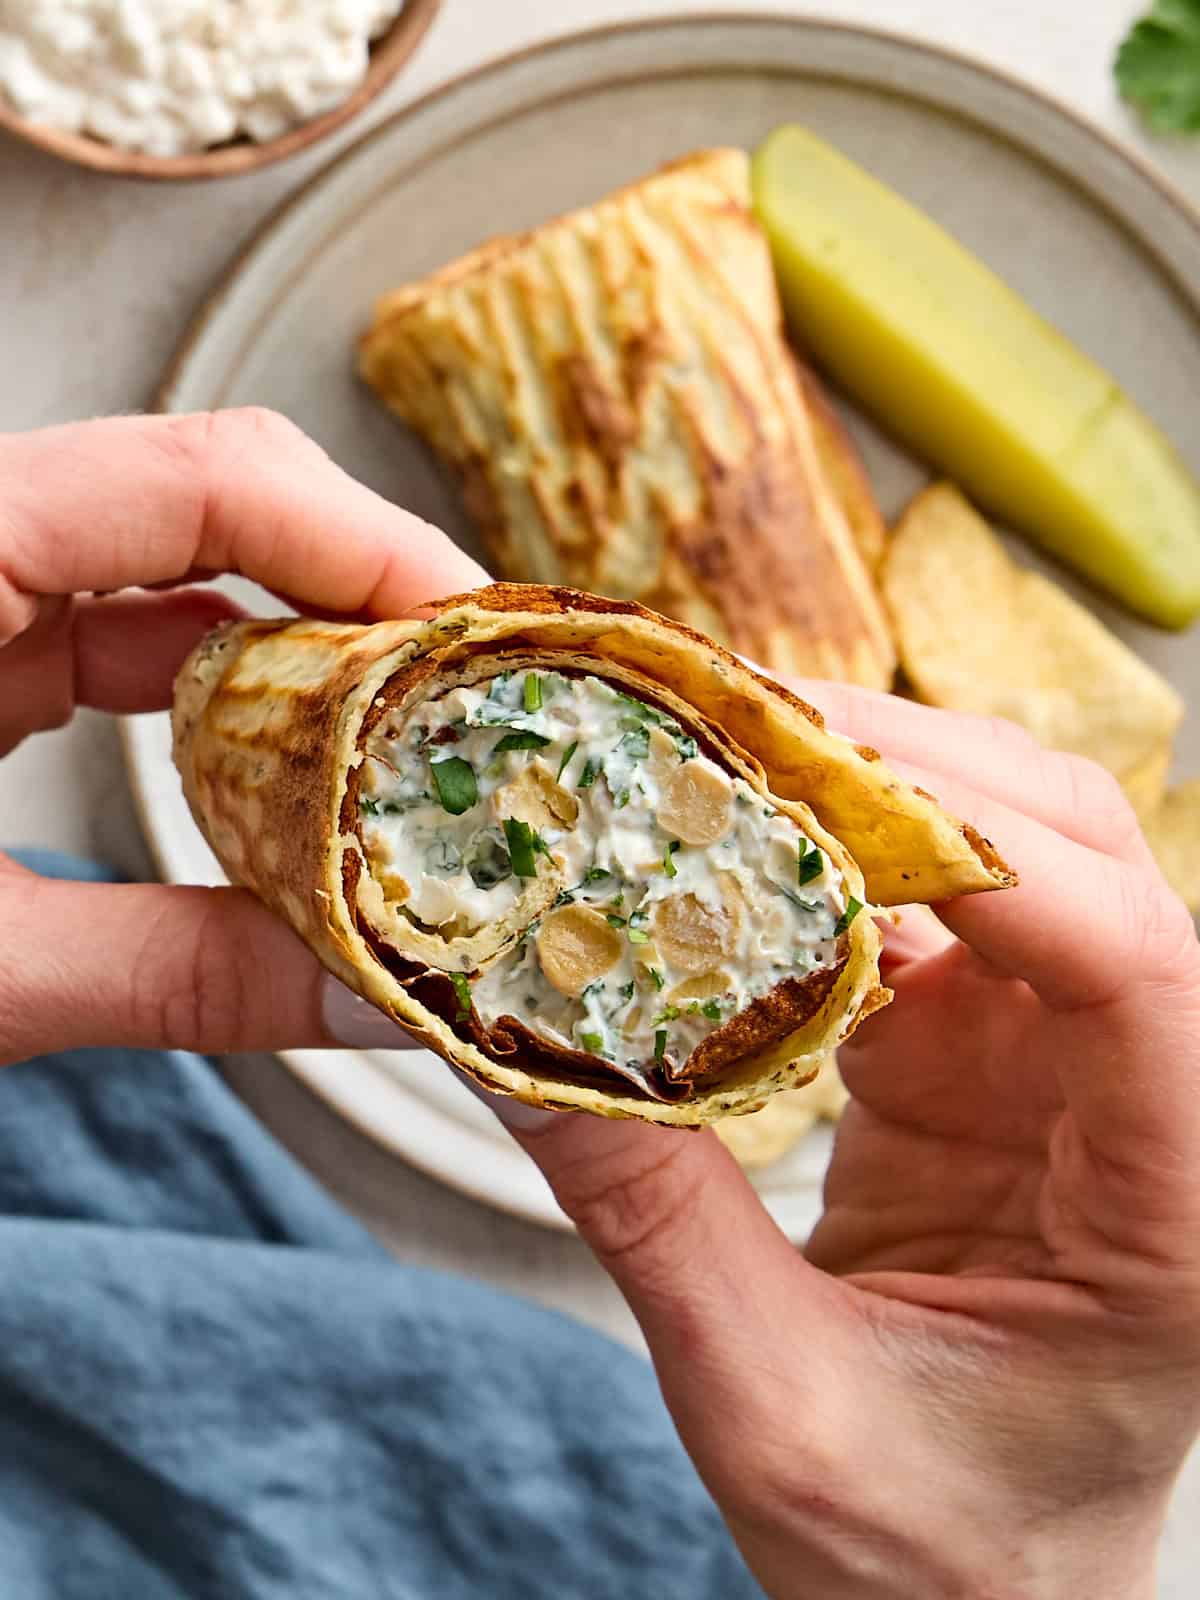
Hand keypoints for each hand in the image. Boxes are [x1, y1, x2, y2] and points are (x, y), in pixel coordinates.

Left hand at [0, 410, 485, 1065]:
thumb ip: (171, 974)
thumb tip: (370, 1000)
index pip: (195, 474)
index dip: (364, 540)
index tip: (476, 639)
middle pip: (201, 496)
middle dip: (353, 588)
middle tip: (467, 697)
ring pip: (166, 568)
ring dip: (295, 645)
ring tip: (403, 736)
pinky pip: (112, 636)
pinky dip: (213, 694)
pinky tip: (286, 764)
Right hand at [498, 690, 1199, 1599]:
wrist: (970, 1595)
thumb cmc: (925, 1552)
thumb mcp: (774, 1413)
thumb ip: (656, 1225)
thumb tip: (512, 1044)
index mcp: (1170, 1211)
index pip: (1144, 975)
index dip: (1005, 858)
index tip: (831, 794)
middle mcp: (1144, 1102)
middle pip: (1087, 858)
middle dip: (925, 769)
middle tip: (744, 729)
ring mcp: (1059, 1061)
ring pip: (1008, 848)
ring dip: (872, 788)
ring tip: (719, 758)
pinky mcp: (982, 1051)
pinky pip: (921, 906)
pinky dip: (825, 857)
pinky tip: (723, 852)